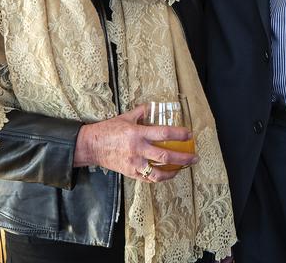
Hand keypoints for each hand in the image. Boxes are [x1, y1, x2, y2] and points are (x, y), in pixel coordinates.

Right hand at [73, 105, 197, 182]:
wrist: (91, 146)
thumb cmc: (108, 130)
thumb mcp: (125, 117)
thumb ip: (141, 112)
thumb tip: (154, 106)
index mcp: (137, 133)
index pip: (164, 133)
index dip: (179, 134)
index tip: (189, 134)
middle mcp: (137, 150)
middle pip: (165, 156)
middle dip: (183, 158)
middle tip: (194, 157)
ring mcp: (134, 163)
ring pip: (158, 173)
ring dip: (174, 172)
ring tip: (183, 169)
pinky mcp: (130, 173)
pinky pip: (148, 178)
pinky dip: (160, 177)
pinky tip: (167, 174)